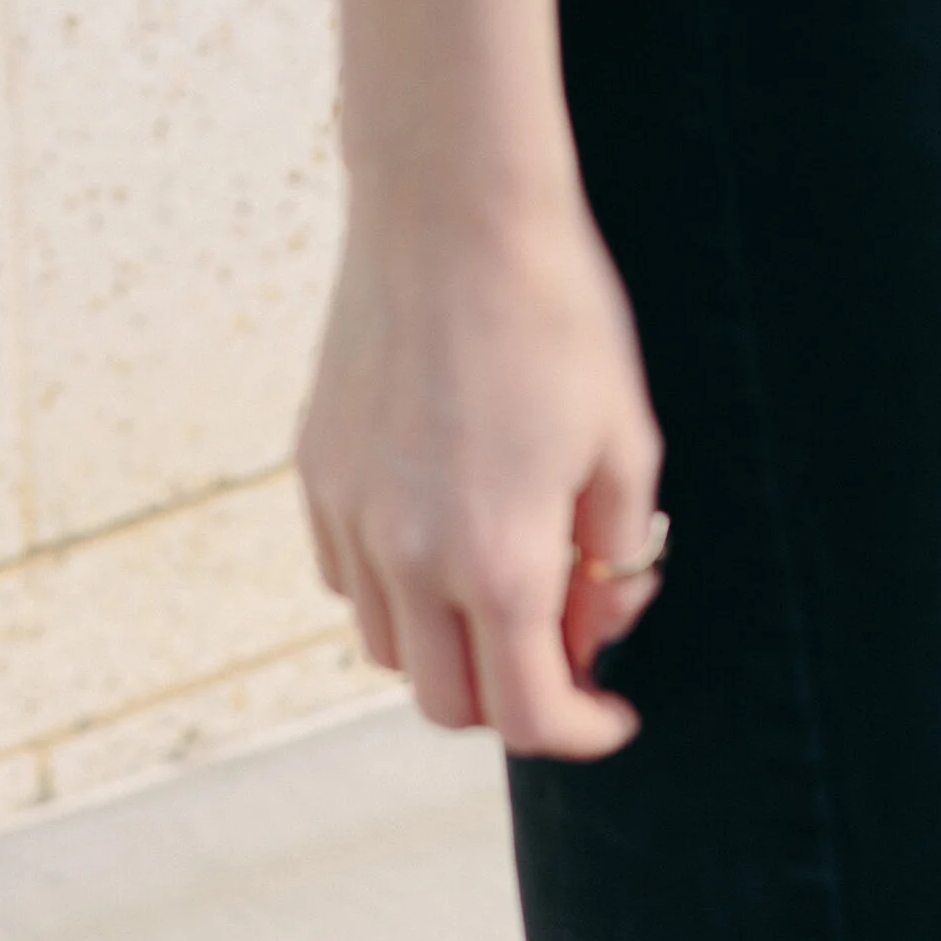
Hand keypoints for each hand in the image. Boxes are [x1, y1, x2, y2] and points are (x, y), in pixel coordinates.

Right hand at [297, 0, 661, 762]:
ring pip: (390, 651)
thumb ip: (614, 565)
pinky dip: (396, 592)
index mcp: (499, 565)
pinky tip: (441, 537)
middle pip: (449, 706)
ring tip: (501, 592)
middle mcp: (409, 560)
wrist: (452, 207)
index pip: (531, 717)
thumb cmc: (558, 317)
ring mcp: (350, 519)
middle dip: (513, 702)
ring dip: (449, 651)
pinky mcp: (314, 474)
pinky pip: (348, 580)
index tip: (613, 714)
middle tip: (560, 657)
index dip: (585, 733)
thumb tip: (592, 635)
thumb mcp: (626, 448)